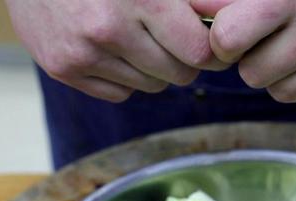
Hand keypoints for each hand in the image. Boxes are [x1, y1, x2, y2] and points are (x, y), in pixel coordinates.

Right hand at [6, 0, 226, 101]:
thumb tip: (232, 12)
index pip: (199, 52)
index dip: (210, 50)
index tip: (207, 43)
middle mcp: (109, 28)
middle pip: (179, 74)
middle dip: (183, 60)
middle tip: (171, 38)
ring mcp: (82, 53)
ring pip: (152, 86)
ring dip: (154, 68)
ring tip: (136, 36)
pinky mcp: (62, 69)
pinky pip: (120, 94)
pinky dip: (124, 78)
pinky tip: (111, 49)